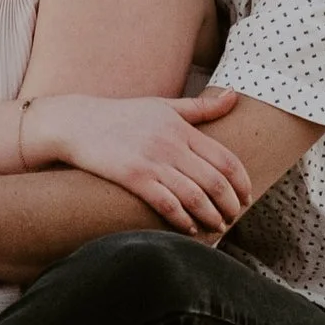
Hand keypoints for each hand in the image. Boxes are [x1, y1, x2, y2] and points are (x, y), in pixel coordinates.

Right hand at [21, 88, 251, 235]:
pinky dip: (182, 219)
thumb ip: (200, 107)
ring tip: (217, 226)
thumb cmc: (122, 115)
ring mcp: (152, 161)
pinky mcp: (132, 177)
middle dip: (230, 204)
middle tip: (234, 217)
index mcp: (182, 128)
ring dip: (211, 216)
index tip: (247, 197)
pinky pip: (166, 203)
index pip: (225, 158)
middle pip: (215, 181)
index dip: (242, 182)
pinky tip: (189, 229)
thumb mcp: (163, 106)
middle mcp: (171, 144)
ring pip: (194, 196)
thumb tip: (235, 96)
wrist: (77, 123)